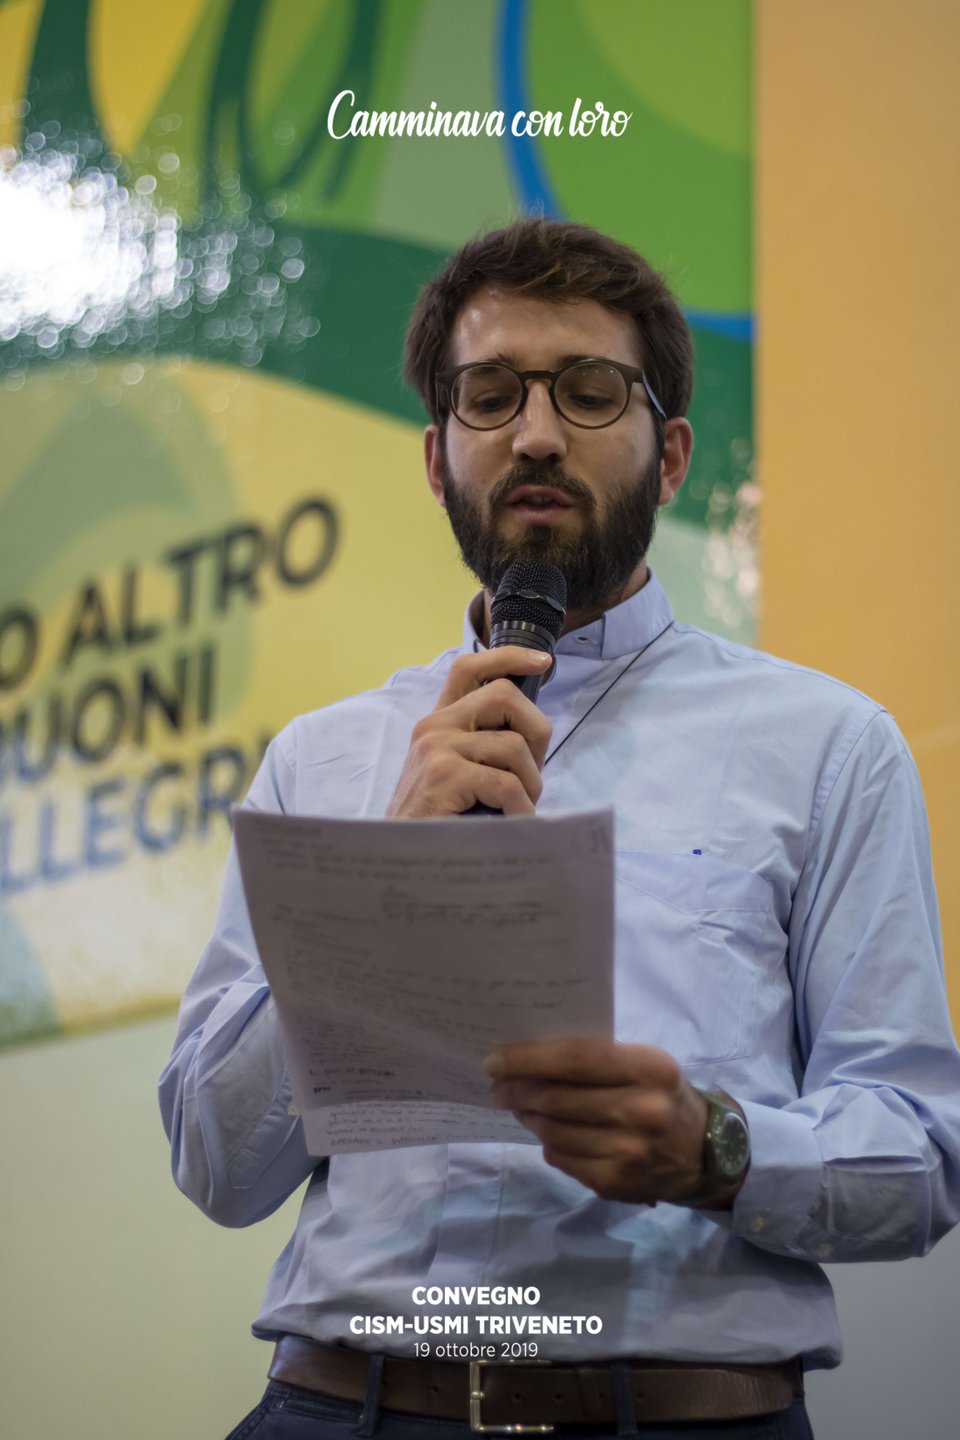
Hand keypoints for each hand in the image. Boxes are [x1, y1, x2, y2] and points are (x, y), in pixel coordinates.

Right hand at [386, 647, 553, 817]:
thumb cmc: (438, 824)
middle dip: (535, 731)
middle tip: (531, 773)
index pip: (470, 668)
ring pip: (514, 746)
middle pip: (505, 695)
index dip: (509, 657)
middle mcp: (434, 726)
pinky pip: (508, 784)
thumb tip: (533, 735)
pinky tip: (516, 825)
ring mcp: (437, 748)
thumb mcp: (459, 775)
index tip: (542, 663)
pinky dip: (523, 809)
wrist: (401, 863)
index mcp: (438, 723)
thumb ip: (483, 747)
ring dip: (530, 784)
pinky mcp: (445, 775)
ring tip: (519, 809)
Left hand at [486, 1039, 713, 1205]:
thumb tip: (529, 1058)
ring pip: (552, 1131)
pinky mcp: (614, 1183)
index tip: (495, 1059)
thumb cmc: (660, 1094)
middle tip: (499, 1084)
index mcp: (649, 1069)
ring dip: (526, 1116)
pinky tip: (547, 1131)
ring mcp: (627, 1152)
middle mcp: (641, 1111)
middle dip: (517, 1090)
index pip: (576, 1060)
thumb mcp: (643, 1064)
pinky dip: (547, 1142)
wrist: (701, 1153)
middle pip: (556, 1099)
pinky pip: (560, 1158)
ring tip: (519, 1105)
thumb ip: (597, 1058)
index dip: (529, 1059)